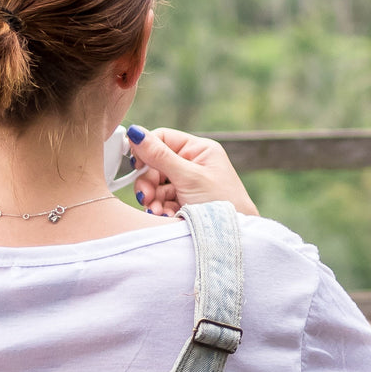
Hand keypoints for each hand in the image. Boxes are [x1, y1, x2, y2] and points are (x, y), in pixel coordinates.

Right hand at [127, 125, 258, 216]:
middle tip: (146, 197)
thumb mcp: (189, 177)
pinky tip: (165, 217)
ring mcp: (187, 184)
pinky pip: (161, 200)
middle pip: (156, 164)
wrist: (235, 238)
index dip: (146, 150)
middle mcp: (193, 164)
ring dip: (152, 199)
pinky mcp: (183, 202)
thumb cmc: (222, 203)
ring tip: (157, 211)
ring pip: (156, 185)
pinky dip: (159, 209)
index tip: (136, 165)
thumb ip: (160, 156)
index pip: (163, 139)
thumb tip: (136, 133)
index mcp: (199, 150)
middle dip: (149, 182)